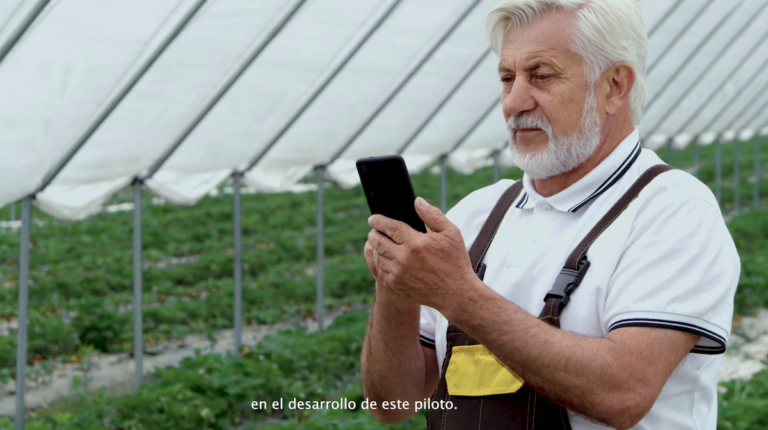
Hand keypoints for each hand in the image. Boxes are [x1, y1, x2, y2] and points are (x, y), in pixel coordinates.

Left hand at [365, 197, 480, 310]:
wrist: (456, 293)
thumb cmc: (455, 261)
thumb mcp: (451, 233)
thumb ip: (432, 215)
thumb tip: (417, 201)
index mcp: (415, 243)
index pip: (389, 227)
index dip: (378, 220)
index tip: (373, 218)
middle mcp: (403, 258)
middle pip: (378, 241)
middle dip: (374, 233)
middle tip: (375, 230)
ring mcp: (398, 273)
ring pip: (378, 256)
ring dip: (377, 248)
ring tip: (381, 243)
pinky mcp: (396, 285)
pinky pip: (381, 270)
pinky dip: (381, 262)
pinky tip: (387, 259)